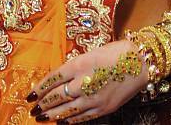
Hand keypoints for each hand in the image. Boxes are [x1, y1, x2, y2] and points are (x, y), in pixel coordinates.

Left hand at [26, 39, 148, 122]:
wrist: (140, 62)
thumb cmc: (116, 52)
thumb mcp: (91, 53)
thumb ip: (75, 67)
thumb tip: (60, 79)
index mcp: (79, 64)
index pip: (52, 79)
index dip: (39, 88)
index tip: (30, 94)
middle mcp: (83, 82)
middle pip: (56, 96)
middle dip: (42, 104)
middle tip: (32, 109)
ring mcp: (93, 98)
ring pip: (66, 110)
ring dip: (52, 115)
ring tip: (41, 117)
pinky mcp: (103, 108)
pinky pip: (82, 117)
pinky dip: (69, 120)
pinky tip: (62, 121)